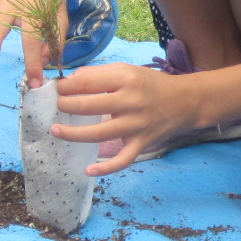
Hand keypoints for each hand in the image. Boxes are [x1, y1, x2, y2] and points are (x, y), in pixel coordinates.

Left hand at [45, 62, 205, 176]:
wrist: (184, 101)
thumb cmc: (151, 84)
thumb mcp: (128, 70)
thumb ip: (100, 73)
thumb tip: (72, 80)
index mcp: (126, 80)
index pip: (88, 83)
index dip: (67, 86)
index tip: (58, 88)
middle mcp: (131, 102)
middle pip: (89, 106)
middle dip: (66, 105)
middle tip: (58, 105)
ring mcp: (137, 125)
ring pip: (99, 134)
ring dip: (73, 133)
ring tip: (56, 130)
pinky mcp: (142, 143)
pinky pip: (123, 160)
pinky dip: (106, 168)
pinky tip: (88, 170)